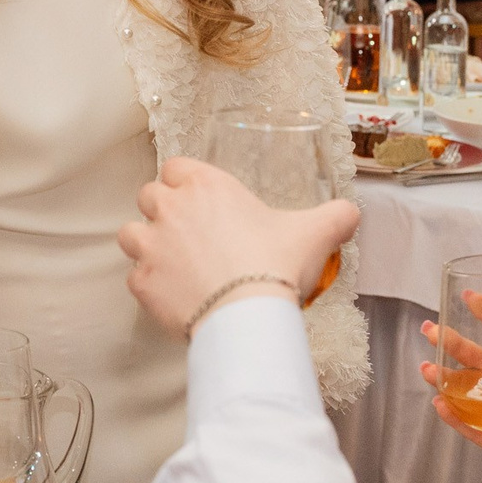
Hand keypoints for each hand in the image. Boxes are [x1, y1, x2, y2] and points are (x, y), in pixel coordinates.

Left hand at [119, 157, 357, 336]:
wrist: (248, 316)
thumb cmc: (277, 265)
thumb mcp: (315, 233)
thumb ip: (335, 217)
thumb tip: (350, 213)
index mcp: (206, 186)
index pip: (175, 166)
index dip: (184, 181)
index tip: (199, 200)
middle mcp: (170, 208)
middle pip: (149, 195)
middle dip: (163, 210)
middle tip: (190, 233)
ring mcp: (150, 245)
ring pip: (131, 233)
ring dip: (147, 243)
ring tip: (173, 262)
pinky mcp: (141, 282)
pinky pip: (134, 276)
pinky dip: (150, 285)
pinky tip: (174, 294)